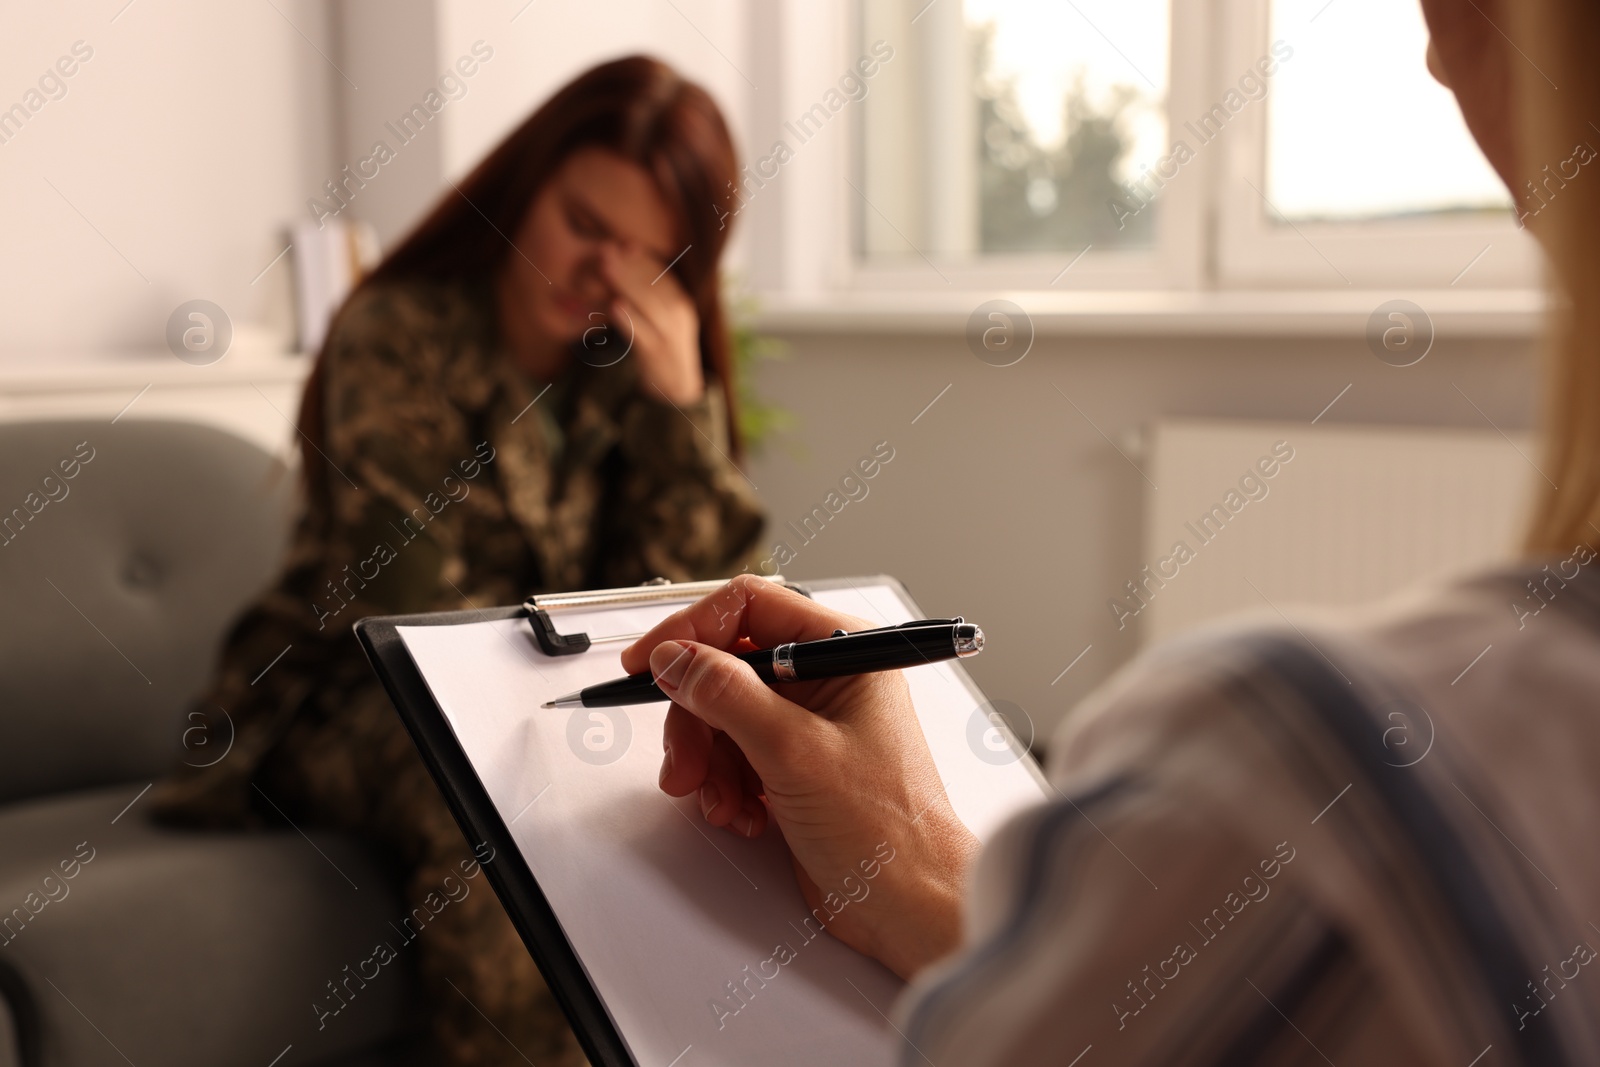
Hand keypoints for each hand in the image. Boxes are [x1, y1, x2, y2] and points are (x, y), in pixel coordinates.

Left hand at [599, 242, 703, 405]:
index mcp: (682, 303)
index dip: (643, 259)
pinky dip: (629, 320)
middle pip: (653, 286)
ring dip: (625, 284)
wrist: (678, 386)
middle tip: (606, 251)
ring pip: (648, 305)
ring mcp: (669, 335)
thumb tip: (625, 260)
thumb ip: (646, 294)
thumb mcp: (662, 317)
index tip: (622, 244)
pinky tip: (614, 306)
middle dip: (629, 266)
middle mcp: (680, 316)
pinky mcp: (656, 353)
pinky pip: (642, 333)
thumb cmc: (663, 345)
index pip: (662, 275)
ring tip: (605, 268)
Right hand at [620, 575, 980, 979]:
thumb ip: (727, 696)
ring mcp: (810, 724)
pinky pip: (735, 754)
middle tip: (687, 763)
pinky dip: (726, 784)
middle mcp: (828, 679)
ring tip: (722, 802)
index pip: (750, 607)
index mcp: (845, 650)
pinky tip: (744, 814)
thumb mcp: (794, 751)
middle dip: (696, 718)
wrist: (909, 905)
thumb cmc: (887, 829)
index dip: (692, 630)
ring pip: (723, 715)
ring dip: (709, 761)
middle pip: (727, 667)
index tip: (648, 662)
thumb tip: (677, 658)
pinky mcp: (795, 765)